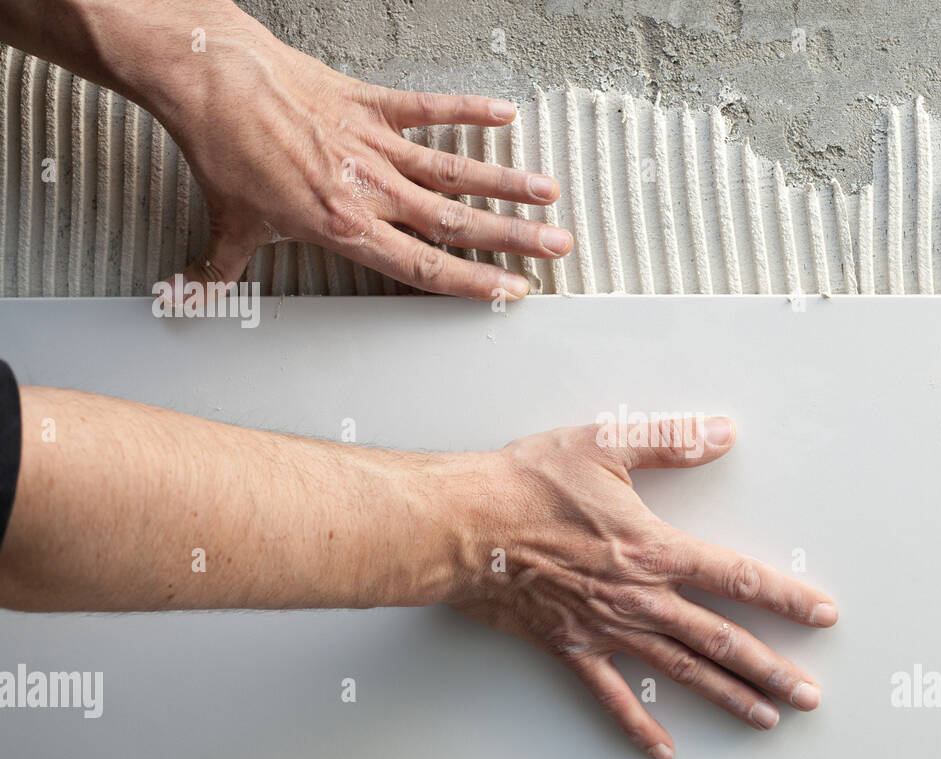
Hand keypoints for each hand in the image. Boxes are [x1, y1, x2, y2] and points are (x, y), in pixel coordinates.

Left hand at [156, 4, 570, 299]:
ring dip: (505, 183)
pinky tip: (504, 114)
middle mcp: (371, 189)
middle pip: (456, 222)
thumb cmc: (224, 151)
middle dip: (513, 238)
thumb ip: (218, 270)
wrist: (212, 81)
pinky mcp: (369, 104)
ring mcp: (375, 145)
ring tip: (549, 193)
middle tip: (557, 247)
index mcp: (344, 226)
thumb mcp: (226, 224)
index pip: (422, 265)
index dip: (472, 283)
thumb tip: (186, 300)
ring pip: (453, 171)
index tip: (512, 290)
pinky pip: (427, 109)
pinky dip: (466, 109)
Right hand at [441, 417, 838, 758]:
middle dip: (771, 668)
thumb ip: (670, 440)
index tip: (822, 615)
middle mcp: (640, 597)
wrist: (461, 526)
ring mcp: (607, 628)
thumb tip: (722, 432)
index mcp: (654, 548)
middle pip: (720, 640)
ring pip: (681, 670)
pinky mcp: (571, 647)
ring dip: (728, 696)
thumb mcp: (604, 444)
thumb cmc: (526, 484)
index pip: (738, 577)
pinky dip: (638, 724)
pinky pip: (612, 695)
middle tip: (809, 695)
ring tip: (766, 718)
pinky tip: (664, 748)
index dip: (786, 597)